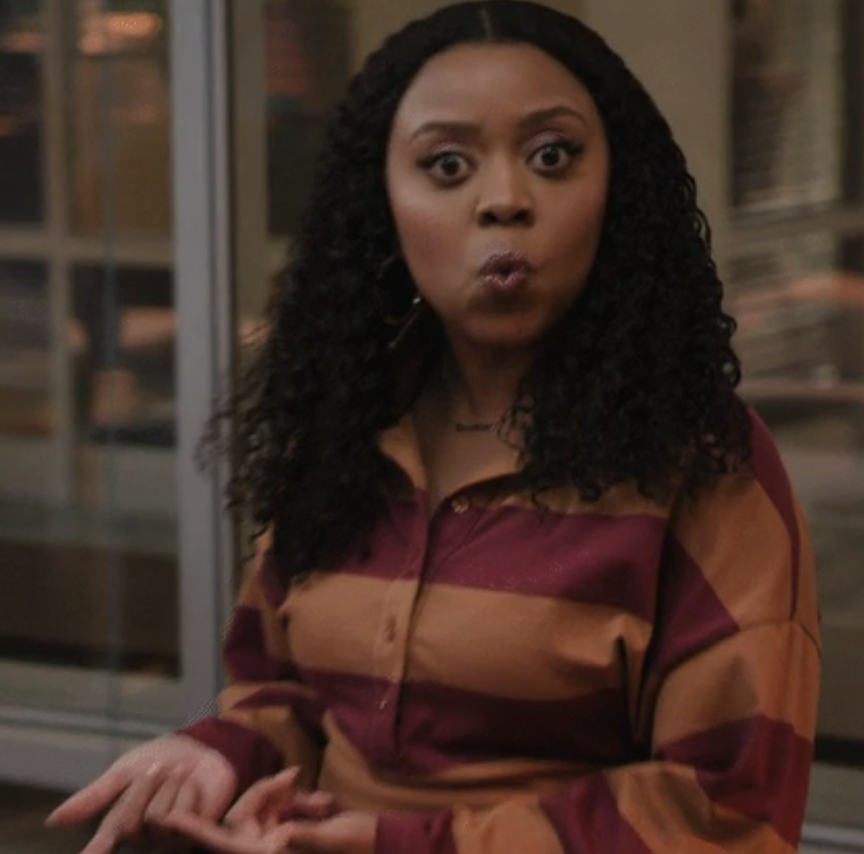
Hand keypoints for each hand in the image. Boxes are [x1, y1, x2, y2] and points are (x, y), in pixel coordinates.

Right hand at [45, 733, 236, 853]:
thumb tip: (53, 821)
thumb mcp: (124, 772)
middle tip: (160, 768)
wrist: (200, 746)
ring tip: (179, 774)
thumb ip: (94, 797)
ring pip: (157, 820)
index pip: (99, 850)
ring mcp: (169, 841)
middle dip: (144, 787)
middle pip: (129, 825)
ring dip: (169, 786)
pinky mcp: (195, 835)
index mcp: (118, 826)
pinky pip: (183, 817)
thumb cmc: (159, 759)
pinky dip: (187, 792)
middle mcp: (142, 840)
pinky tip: (194, 786)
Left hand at [156, 768, 371, 852]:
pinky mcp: (288, 832)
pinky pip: (280, 807)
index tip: (169, 817)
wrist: (383, 846)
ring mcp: (276, 842)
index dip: (196, 831)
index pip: (222, 844)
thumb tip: (277, 838)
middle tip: (293, 778)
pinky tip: (323, 803)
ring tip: (322, 803)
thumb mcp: (332, 838)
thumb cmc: (359, 846)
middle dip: (263, 794)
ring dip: (288, 797)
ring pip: (262, 808)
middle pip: (242, 816)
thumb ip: (302, 837)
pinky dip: (298, 799)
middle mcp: (266, 850)